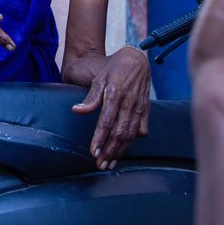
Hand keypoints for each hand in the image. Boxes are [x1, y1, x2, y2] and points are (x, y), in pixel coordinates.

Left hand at [70, 46, 149, 167]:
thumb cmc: (114, 70)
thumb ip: (90, 98)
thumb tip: (77, 110)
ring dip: (121, 151)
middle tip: (100, 164)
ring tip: (110, 163)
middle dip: (110, 151)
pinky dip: (134, 141)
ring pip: (131, 135)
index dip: (100, 139)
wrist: (136, 60)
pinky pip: (142, 129)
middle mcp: (129, 103)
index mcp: (115, 95)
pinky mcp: (146, 110)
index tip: (93, 152)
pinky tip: (125, 149)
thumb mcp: (99, 80)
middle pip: (120, 133)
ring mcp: (139, 107)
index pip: (107, 122)